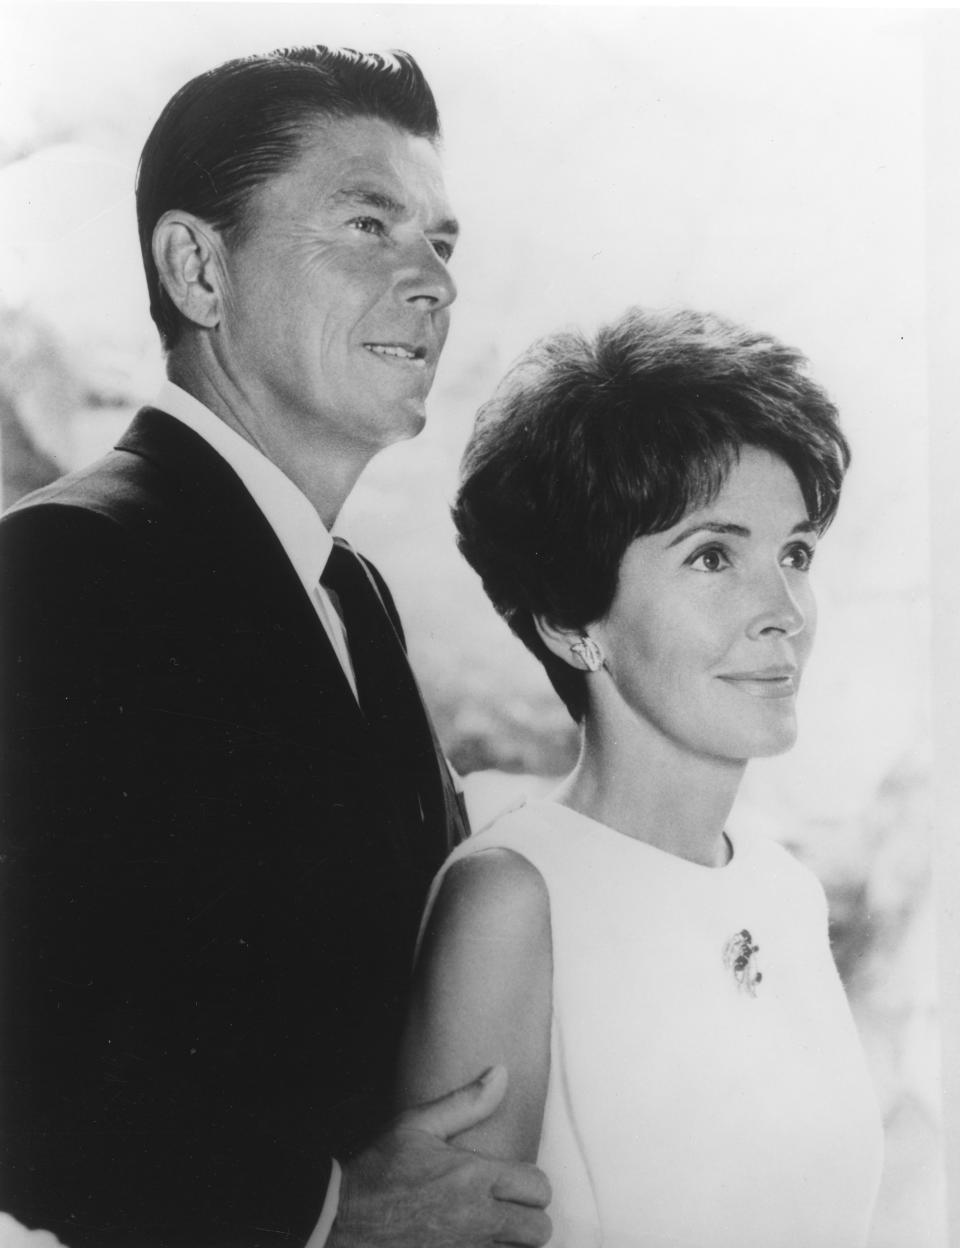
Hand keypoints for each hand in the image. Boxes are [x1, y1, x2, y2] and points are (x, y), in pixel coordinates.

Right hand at [328, 1066, 551, 1246]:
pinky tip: (471, 1242)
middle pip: (539, 1229)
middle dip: (528, 1217)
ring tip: (491, 1228)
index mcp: (475, 1179)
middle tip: (508, 1207)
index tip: (514, 1181)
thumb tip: (501, 1073)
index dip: (531, 1183)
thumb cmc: (380, 1170)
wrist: (341, 1219)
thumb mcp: (418, 1124)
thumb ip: (467, 1101)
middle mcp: (477, 1220)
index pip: (538, 1188)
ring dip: (510, 1242)